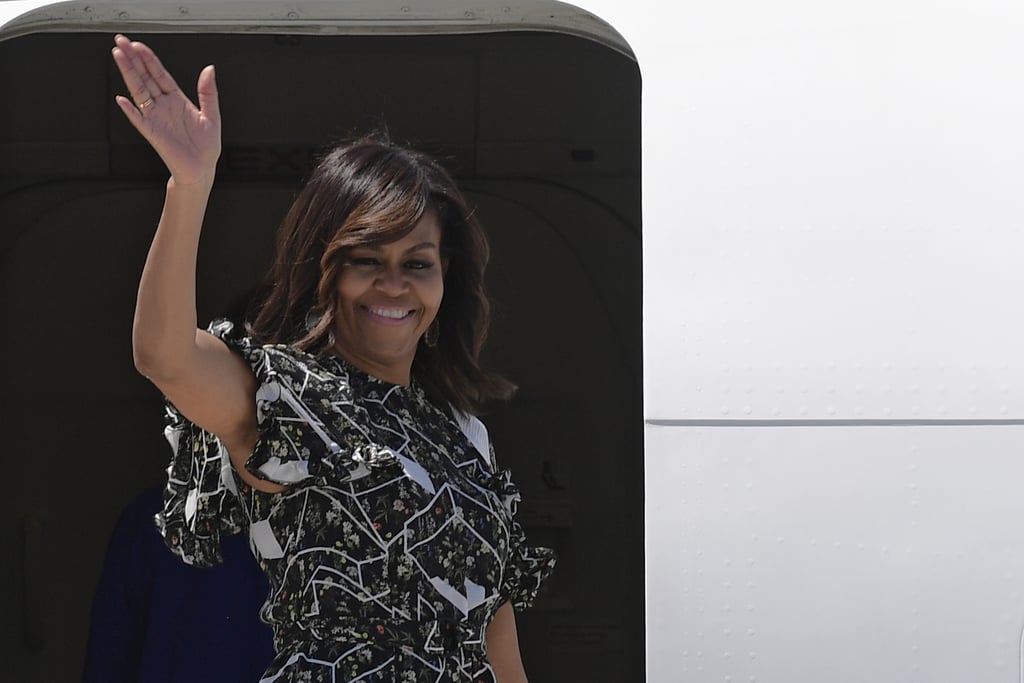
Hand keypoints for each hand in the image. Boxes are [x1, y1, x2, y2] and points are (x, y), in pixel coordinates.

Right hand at [111, 34, 220, 185]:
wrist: (202, 169)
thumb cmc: (206, 146)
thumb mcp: (212, 115)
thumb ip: (208, 92)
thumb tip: (209, 69)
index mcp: (177, 100)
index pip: (159, 74)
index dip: (149, 59)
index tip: (138, 45)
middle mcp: (163, 106)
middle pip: (144, 77)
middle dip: (133, 59)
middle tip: (121, 42)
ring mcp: (155, 118)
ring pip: (139, 91)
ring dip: (128, 74)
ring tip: (119, 56)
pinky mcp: (152, 133)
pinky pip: (138, 119)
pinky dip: (130, 110)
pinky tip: (122, 99)